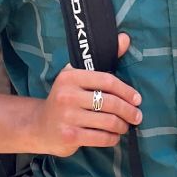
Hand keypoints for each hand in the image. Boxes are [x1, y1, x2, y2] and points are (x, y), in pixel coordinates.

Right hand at [35, 33, 141, 156]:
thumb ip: (103, 59)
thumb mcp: (78, 76)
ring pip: (107, 121)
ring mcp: (67, 116)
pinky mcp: (69, 136)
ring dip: (122, 125)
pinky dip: (112, 138)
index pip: (107, 80)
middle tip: (137, 116)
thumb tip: (125, 38)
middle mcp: (67, 95)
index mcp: (71, 76)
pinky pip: (100, 137)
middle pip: (109, 102)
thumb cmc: (66, 98)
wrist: (39, 125)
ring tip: (125, 126)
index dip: (126, 90)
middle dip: (128, 111)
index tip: (137, 99)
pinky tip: (114, 136)